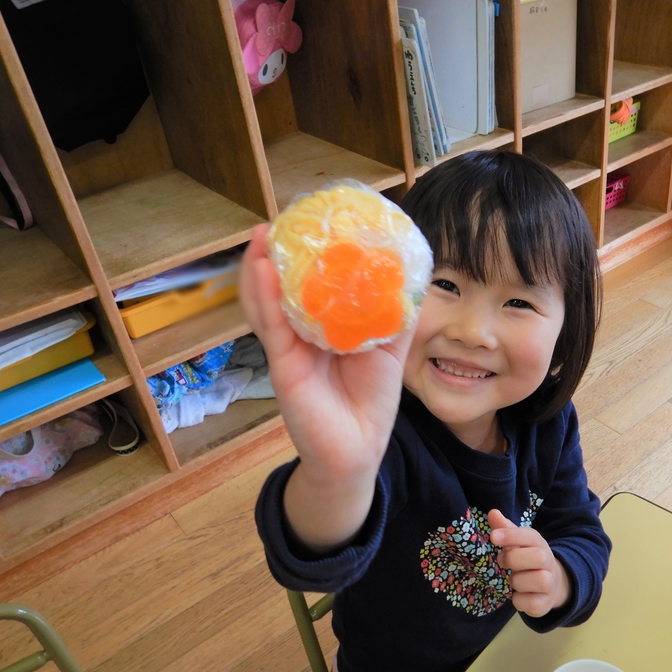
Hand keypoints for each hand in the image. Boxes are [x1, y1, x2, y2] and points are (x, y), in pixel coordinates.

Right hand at [240, 225, 413, 548]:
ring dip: (259, 268)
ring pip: (267, 302)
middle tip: (277, 222)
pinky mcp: (284, 367)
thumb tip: (412, 275)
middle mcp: (302, 333)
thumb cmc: (371, 399)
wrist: (359, 449)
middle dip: (275, 254)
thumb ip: (396, 315)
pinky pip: (271, 329)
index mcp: (325, 327)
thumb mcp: (390, 348)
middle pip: (281, 287)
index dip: (307, 255)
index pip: (309, 284)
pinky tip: (261, 272)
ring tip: (260, 237)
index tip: (311, 222)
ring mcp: (289, 348)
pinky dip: (264, 299)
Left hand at [489, 508, 570, 617]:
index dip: (511, 535)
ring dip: (518, 581)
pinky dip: (520, 601)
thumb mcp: (517, 542)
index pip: (530, 535)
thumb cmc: (527, 558)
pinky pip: (533, 603)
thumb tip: (492, 512)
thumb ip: (505, 528)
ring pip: (540, 581)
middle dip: (515, 559)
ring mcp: (549, 583)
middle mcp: (548, 562)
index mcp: (539, 544)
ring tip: (513, 580)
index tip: (493, 537)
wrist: (551, 583)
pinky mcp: (546, 604)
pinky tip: (516, 595)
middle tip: (502, 561)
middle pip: (539, 557)